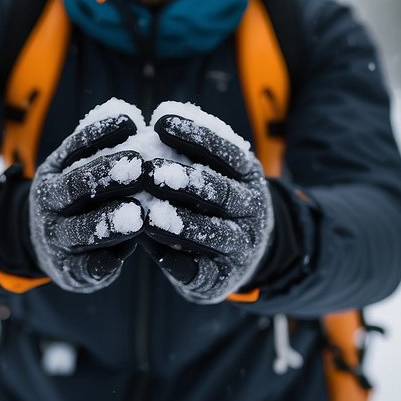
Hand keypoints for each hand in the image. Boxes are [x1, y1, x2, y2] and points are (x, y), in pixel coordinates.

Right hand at [29, 112, 145, 292]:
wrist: (45, 246)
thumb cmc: (78, 199)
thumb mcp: (76, 169)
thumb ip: (99, 150)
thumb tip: (133, 120)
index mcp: (52, 172)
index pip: (75, 148)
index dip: (101, 134)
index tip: (132, 123)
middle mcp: (48, 203)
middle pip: (75, 186)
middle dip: (107, 175)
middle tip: (140, 166)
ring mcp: (56, 239)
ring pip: (80, 229)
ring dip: (109, 222)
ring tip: (138, 216)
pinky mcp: (69, 272)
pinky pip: (84, 268)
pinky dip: (102, 264)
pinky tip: (122, 256)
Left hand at [141, 110, 273, 303]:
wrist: (243, 253)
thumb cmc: (214, 201)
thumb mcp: (216, 171)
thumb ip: (190, 154)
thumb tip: (149, 127)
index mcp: (250, 176)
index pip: (227, 151)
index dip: (194, 135)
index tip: (159, 122)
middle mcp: (253, 210)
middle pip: (221, 192)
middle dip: (184, 180)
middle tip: (148, 170)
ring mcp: (242, 247)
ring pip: (215, 233)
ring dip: (180, 224)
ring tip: (147, 217)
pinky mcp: (223, 279)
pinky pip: (201, 271)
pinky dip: (177, 261)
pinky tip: (152, 250)